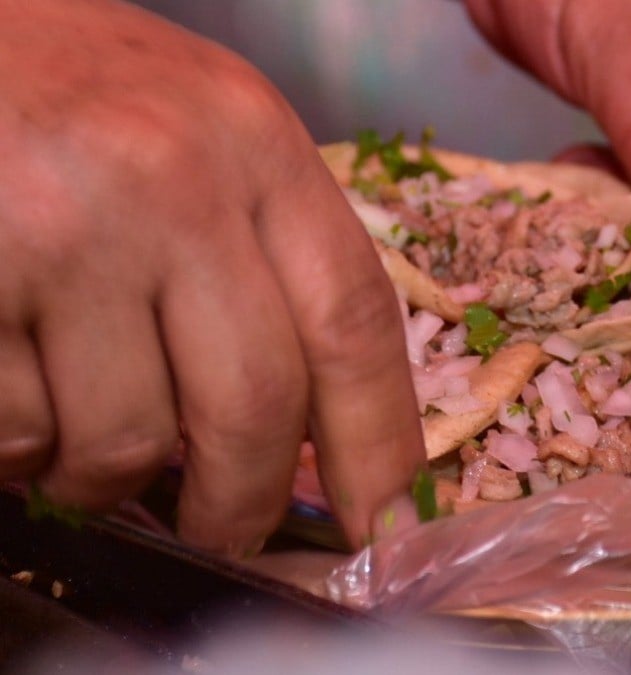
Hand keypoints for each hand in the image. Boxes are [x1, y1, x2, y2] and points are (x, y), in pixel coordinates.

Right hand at [0, 0, 423, 552]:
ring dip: (106, 478)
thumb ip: (266, 254)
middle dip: (240, 503)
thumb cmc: (71, 95)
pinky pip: (20, 431)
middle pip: (255, 407)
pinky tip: (17, 389)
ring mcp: (65, 230)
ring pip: (126, 441)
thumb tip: (313, 428)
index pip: (353, 320)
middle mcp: (172, 182)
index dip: (379, 442)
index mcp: (255, 143)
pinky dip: (21, 447)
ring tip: (83, 438)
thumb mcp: (203, 135)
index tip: (384, 520)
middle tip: (222, 527)